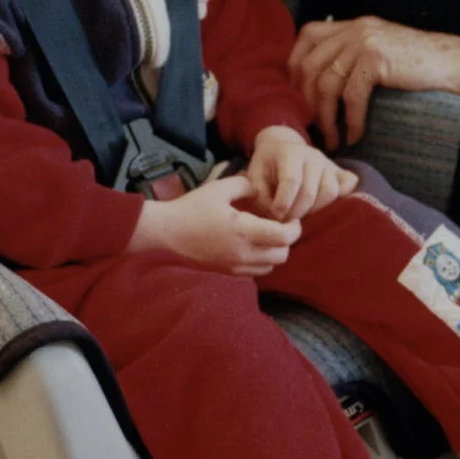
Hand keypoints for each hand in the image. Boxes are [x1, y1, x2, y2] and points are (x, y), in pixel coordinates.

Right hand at [128, 173, 300, 275]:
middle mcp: (243, 253)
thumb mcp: (219, 188)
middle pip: (283, 255)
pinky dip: (261, 260)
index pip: (285, 237)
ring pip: (271, 266)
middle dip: (287, 240)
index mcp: (244, 231)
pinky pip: (256, 272)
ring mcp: (235, 266)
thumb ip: (245, 186)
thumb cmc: (190, 209)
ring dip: (275, 251)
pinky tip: (251, 245)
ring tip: (265, 235)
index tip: (290, 217)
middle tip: (279, 224)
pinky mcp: (228, 273)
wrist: (165, 234)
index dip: (294, 227)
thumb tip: (260, 190)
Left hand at [246, 125, 358, 219]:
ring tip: (300, 216)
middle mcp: (313, 156)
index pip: (292, 180)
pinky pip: (348, 186)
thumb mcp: (254, 177)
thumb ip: (260, 197)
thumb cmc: (265, 166)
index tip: (276, 215)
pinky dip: (341, 199)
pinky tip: (324, 208)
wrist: (281, 147)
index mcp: (290, 152)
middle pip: (311, 191)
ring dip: (315, 210)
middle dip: (297, 212)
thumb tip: (276, 217)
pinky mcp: (339, 171)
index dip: (284, 202)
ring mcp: (328, 163)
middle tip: (285, 222)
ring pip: (330, 192)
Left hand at [287, 17, 459, 149]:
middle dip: (306, 101)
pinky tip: (354, 135)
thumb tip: (322, 87)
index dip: (295, 68)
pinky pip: (351, 96)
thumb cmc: (422, 66)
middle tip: (313, 127)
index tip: (298, 98)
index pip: (307, 38)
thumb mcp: (381, 51)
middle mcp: (355, 29)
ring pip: (326, 84)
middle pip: (310, 65)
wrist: (458, 63)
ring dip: (326, 118)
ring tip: (333, 139)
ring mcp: (365, 42)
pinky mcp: (377, 60)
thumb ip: (353, 57)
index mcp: (352, 25)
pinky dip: (350, 121)